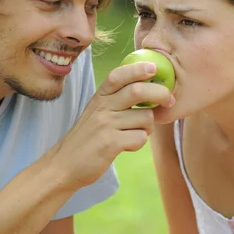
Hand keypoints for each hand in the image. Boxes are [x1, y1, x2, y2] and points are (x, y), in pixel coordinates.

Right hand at [48, 61, 174, 189]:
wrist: (64, 165)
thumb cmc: (88, 137)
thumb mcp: (97, 111)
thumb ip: (116, 99)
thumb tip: (149, 88)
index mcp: (99, 97)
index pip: (119, 75)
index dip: (138, 69)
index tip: (154, 68)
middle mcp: (102, 107)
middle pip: (138, 91)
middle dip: (160, 93)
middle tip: (170, 100)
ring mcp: (105, 125)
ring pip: (145, 118)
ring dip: (148, 127)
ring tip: (136, 132)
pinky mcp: (110, 143)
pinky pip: (140, 138)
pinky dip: (139, 142)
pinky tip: (127, 146)